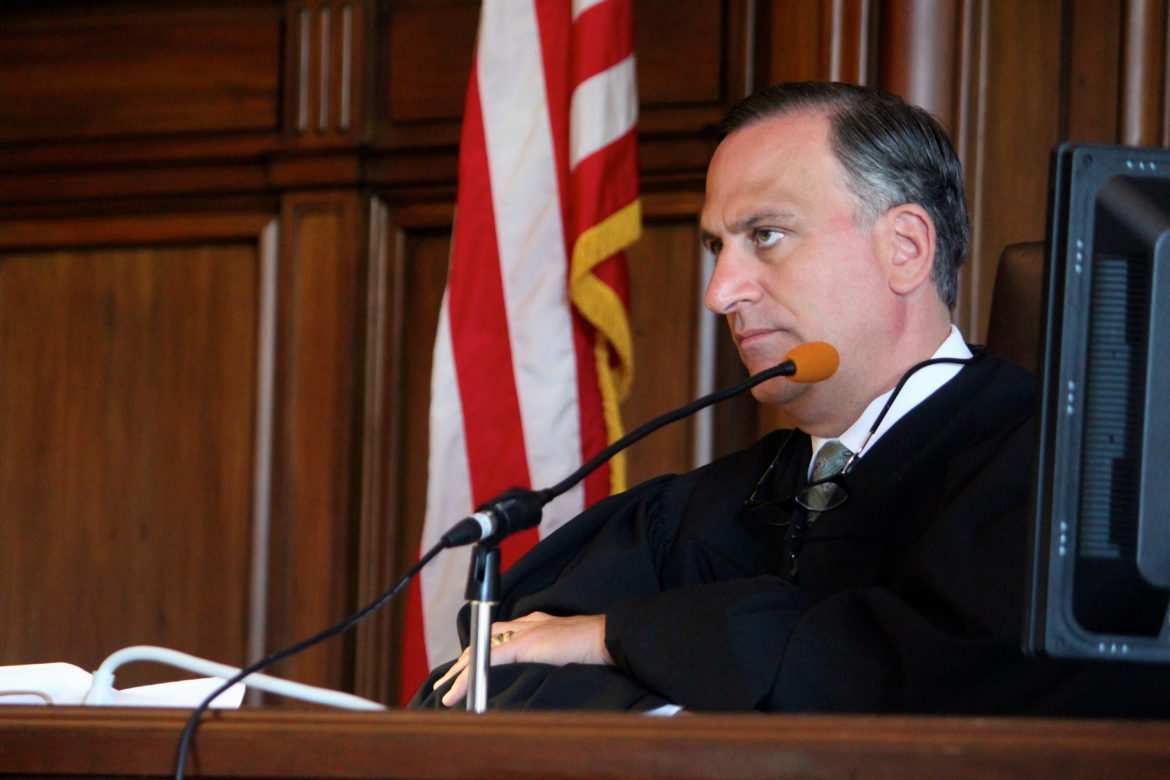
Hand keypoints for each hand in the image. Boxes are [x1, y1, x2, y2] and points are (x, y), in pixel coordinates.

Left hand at [433, 611, 612, 706]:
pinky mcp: (524, 645)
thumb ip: (553, 654)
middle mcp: (527, 623)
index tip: (469, 666)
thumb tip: (546, 671)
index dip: (481, 650)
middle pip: (483, 638)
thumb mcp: (569, 650)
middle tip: (447, 680)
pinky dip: (469, 678)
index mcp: (537, 622)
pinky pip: (487, 661)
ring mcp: (524, 632)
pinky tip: (458, 691)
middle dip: (463, 660)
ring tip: (446, 689)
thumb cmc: (598, 646)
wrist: (610, 637)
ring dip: (460, 671)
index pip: (500, 633)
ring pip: (480, 649)